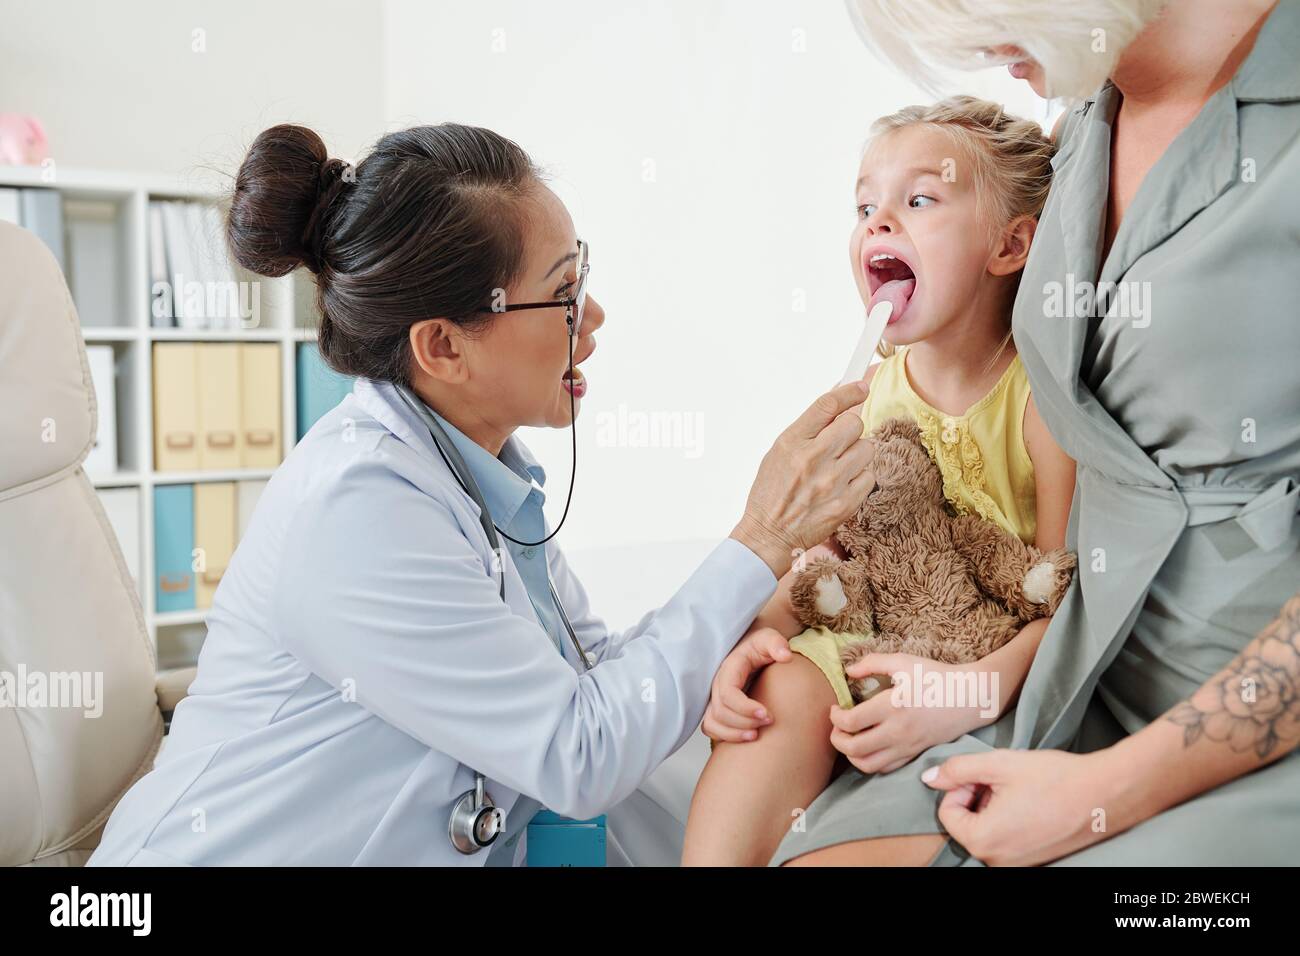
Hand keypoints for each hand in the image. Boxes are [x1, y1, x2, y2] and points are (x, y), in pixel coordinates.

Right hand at [701, 626, 791, 742]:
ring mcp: (716, 697)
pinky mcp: (718, 707)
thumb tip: (785, 656)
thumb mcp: (770, 638)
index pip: (728, 693)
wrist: (754, 648)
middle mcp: (718, 684)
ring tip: (756, 736)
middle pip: (721, 711)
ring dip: (733, 733)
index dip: (745, 708)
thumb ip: (777, 643)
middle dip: (744, 721)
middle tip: (769, 721)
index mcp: (729, 668)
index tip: (767, 714)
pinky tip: (747, 736)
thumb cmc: (761, 645)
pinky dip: (726, 736)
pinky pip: (712, 727)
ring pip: (712, 722)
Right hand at [732, 381, 875, 577]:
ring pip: (867, 448)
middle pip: (854, 423)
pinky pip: (870, 476)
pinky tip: (842, 485)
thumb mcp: (779, 452)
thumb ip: (807, 429)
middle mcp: (813, 459)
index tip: (860, 386)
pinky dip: (860, 478)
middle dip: (850, 429)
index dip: (849, 391)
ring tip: (839, 467)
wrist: (769, 534)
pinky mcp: (847, 502)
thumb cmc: (771, 492)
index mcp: (793, 442)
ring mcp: (832, 481)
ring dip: (857, 454)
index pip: (828, 405)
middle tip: (839, 442)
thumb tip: (836, 406)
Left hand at [829, 653, 992, 773]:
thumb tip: (848, 671)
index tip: (835, 708)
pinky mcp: (914, 754)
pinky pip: (885, 768)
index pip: (852, 722)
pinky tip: (868, 746)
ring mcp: (907, 747)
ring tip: (849, 738)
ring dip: (850, 755)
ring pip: (868, 765)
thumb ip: (872, 663)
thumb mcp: (904, 662)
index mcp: (893, 706)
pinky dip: (869, 762)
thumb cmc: (936, 676)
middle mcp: (898, 731)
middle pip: (854, 749)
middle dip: (836, 739)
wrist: (969, 697)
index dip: (835, 718)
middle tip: (836, 726)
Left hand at [921, 748, 1124, 865]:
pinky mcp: (1033, 862)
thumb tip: (929, 778)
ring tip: (1020, 790)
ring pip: (986, 830)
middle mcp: (997, 861)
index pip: (947, 812)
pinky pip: (1006, 840)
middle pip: (966, 823)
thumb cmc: (1054, 778)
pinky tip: (1031, 803)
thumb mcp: (999, 764)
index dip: (961, 786)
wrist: (1106, 795)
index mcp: (983, 841)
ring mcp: (1017, 865)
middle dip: (977, 797)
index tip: (985, 775)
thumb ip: (958, 770)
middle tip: (1003, 780)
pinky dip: (1010, 820)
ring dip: (993, 807)